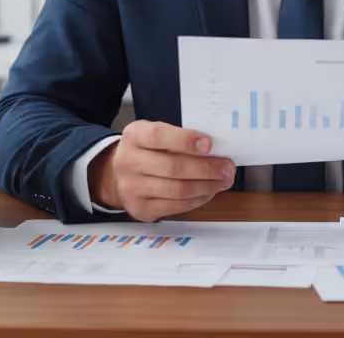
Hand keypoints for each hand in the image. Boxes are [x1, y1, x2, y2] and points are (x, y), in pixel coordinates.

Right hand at [88, 120, 234, 221]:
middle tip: (227, 167)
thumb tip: (216, 148)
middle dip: (206, 168)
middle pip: (173, 167)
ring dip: (207, 186)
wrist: (116, 175)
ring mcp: (132, 188)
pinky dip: (198, 199)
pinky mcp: (141, 209)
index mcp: (134, 136)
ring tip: (224, 180)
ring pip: (178, 189)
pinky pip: (176, 206)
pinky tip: (209, 191)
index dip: (186, 140)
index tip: (209, 144)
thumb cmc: (145, 150)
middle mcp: (128, 162)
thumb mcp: (153, 134)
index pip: (159, 136)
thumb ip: (178, 138)